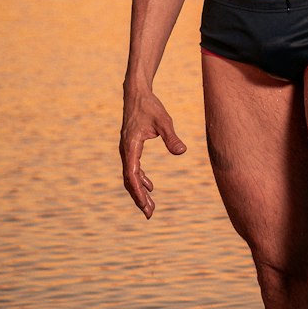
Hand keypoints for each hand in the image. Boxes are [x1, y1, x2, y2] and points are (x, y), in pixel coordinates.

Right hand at [120, 88, 186, 217]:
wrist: (136, 94)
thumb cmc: (150, 106)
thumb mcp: (164, 120)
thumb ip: (172, 137)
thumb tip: (182, 152)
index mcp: (130, 146)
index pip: (132, 175)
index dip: (138, 191)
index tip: (145, 205)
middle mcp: (125, 150)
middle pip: (130, 180)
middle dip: (139, 197)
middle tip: (150, 214)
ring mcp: (127, 149)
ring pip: (131, 176)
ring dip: (140, 191)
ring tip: (150, 207)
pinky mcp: (131, 147)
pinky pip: (134, 168)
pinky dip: (141, 179)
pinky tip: (151, 186)